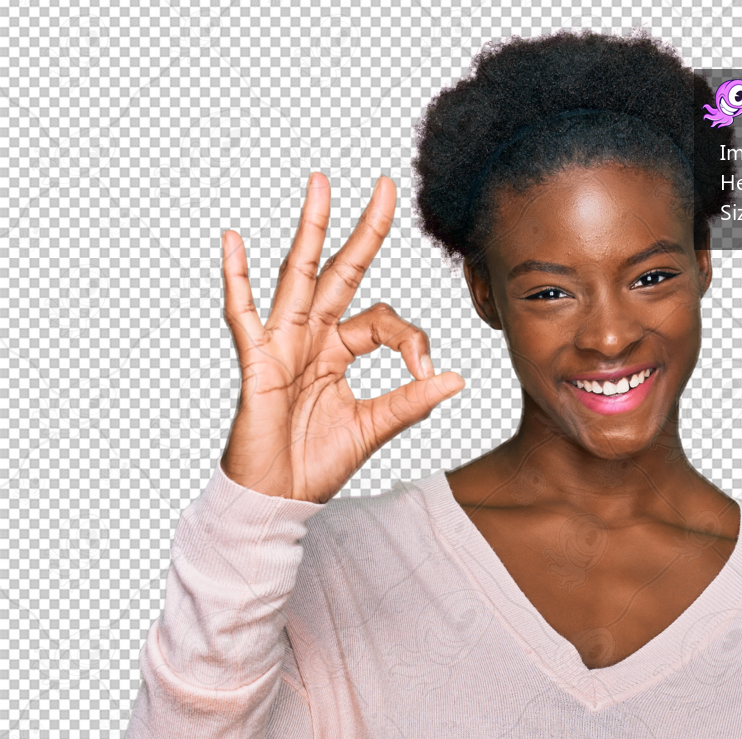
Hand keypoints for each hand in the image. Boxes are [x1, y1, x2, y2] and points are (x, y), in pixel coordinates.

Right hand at [219, 172, 463, 502]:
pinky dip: (237, 280)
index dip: (410, 338)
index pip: (382, 321)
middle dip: (363, 231)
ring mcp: (281, 345)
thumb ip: (411, 402)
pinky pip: (243, 316)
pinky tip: (234, 241)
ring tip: (322, 185)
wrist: (279, 498)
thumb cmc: (316, 464)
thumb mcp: (374, 429)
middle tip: (386, 184)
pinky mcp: (256, 364)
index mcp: (339, 352)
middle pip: (340, 273)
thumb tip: (456, 378)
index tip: (425, 369)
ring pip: (298, 277)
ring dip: (311, 231)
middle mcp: (311, 339)